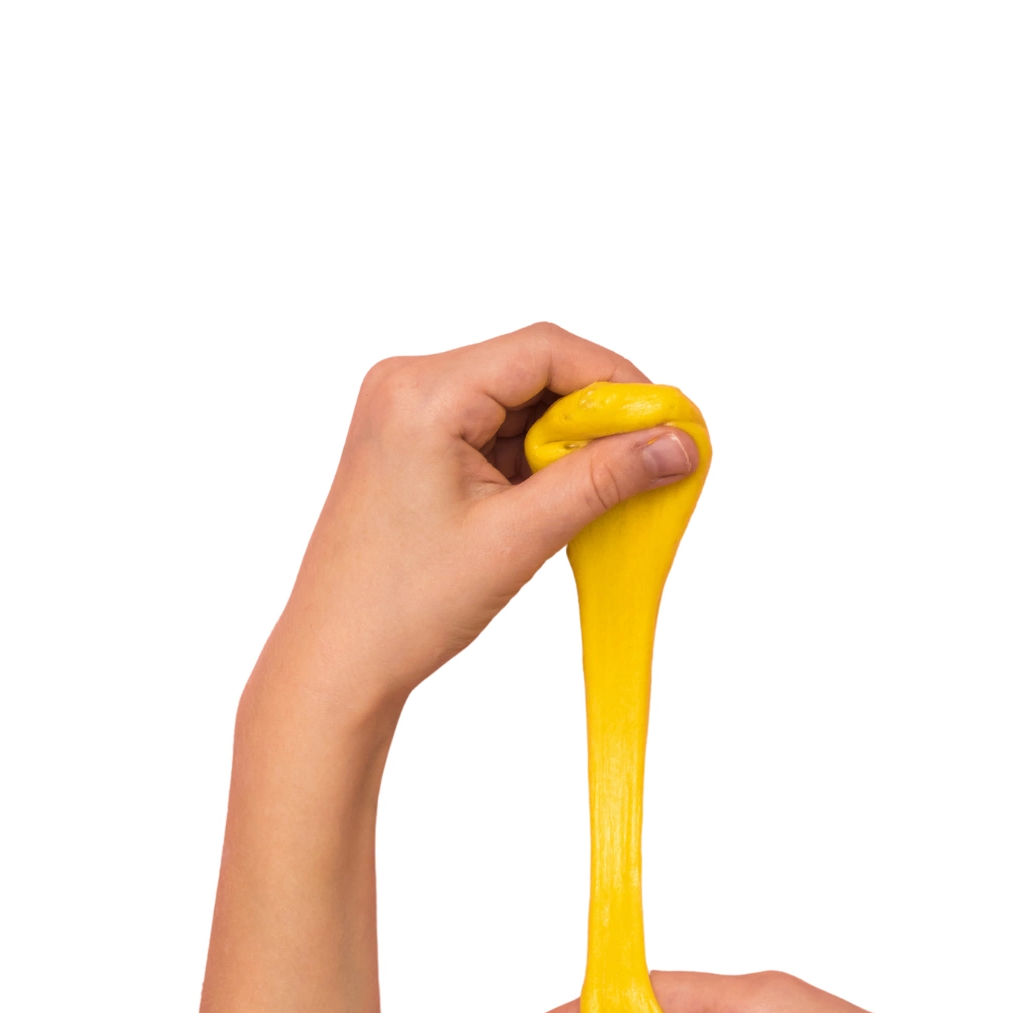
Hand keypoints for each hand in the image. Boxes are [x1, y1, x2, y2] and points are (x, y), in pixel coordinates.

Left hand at [257, 322, 700, 713]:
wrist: (336, 662)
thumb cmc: (403, 606)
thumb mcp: (517, 537)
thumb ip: (604, 481)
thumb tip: (677, 443)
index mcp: (422, 392)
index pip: (544, 350)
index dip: (616, 380)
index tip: (666, 424)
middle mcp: (408, 385)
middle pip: (533, 369)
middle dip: (595, 416)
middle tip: (649, 462)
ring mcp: (407, 414)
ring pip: (519, 402)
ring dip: (567, 442)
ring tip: (601, 495)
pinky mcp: (413, 444)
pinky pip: (495, 430)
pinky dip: (536, 460)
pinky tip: (559, 501)